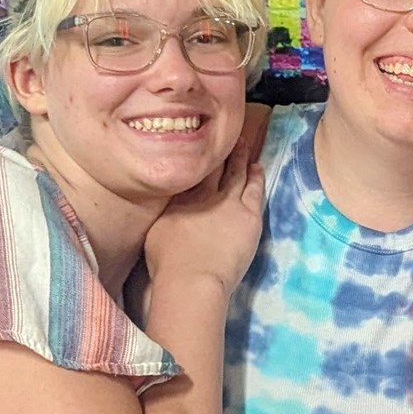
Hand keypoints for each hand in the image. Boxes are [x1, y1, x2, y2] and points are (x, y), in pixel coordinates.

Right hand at [143, 139, 264, 292]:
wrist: (192, 278)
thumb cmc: (168, 264)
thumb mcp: (155, 232)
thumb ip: (165, 213)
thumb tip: (167, 202)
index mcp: (179, 199)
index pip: (190, 172)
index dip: (196, 157)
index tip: (198, 145)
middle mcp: (203, 194)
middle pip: (213, 167)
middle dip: (218, 151)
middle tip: (224, 135)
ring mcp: (228, 202)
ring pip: (236, 174)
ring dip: (239, 158)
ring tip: (243, 144)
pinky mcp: (249, 215)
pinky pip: (255, 190)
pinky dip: (256, 177)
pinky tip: (257, 167)